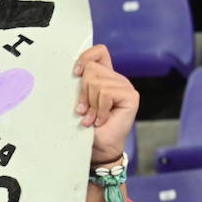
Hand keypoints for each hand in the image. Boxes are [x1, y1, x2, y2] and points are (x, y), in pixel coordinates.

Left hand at [73, 44, 137, 164]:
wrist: (98, 149)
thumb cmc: (86, 128)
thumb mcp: (79, 103)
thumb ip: (78, 87)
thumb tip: (70, 73)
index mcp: (104, 77)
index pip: (99, 52)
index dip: (86, 58)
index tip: (75, 73)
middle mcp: (116, 79)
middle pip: (92, 70)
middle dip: (83, 93)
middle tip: (84, 111)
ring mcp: (125, 86)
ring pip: (97, 83)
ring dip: (91, 105)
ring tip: (91, 118)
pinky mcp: (131, 96)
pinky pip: (106, 93)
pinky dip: (99, 110)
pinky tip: (100, 121)